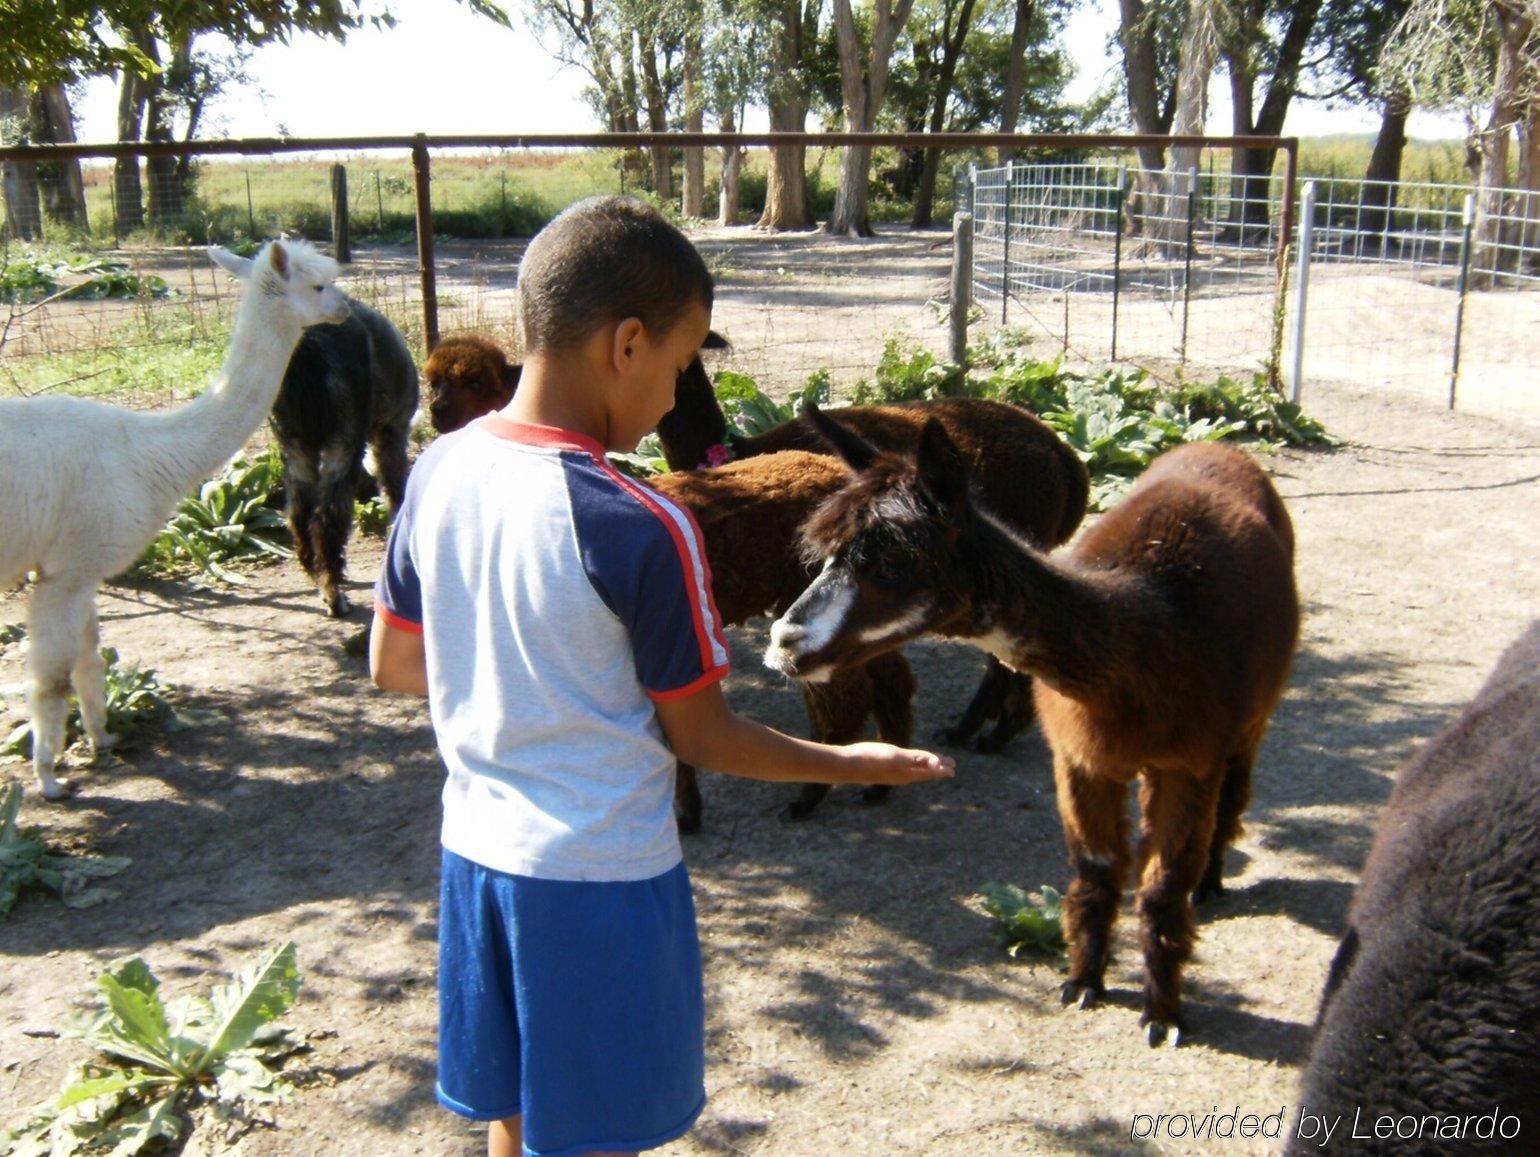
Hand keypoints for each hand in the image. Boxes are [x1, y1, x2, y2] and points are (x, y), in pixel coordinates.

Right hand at [840, 742, 954, 785]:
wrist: (845, 766)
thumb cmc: (869, 758)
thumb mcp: (895, 755)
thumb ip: (916, 758)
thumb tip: (936, 763)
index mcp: (906, 772)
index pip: (929, 770)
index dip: (941, 767)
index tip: (953, 767)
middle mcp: (900, 776)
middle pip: (923, 773)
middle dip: (936, 769)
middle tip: (949, 767)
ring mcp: (890, 774)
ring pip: (913, 773)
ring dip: (924, 769)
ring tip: (931, 766)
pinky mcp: (881, 771)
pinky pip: (902, 771)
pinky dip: (910, 768)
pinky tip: (904, 766)